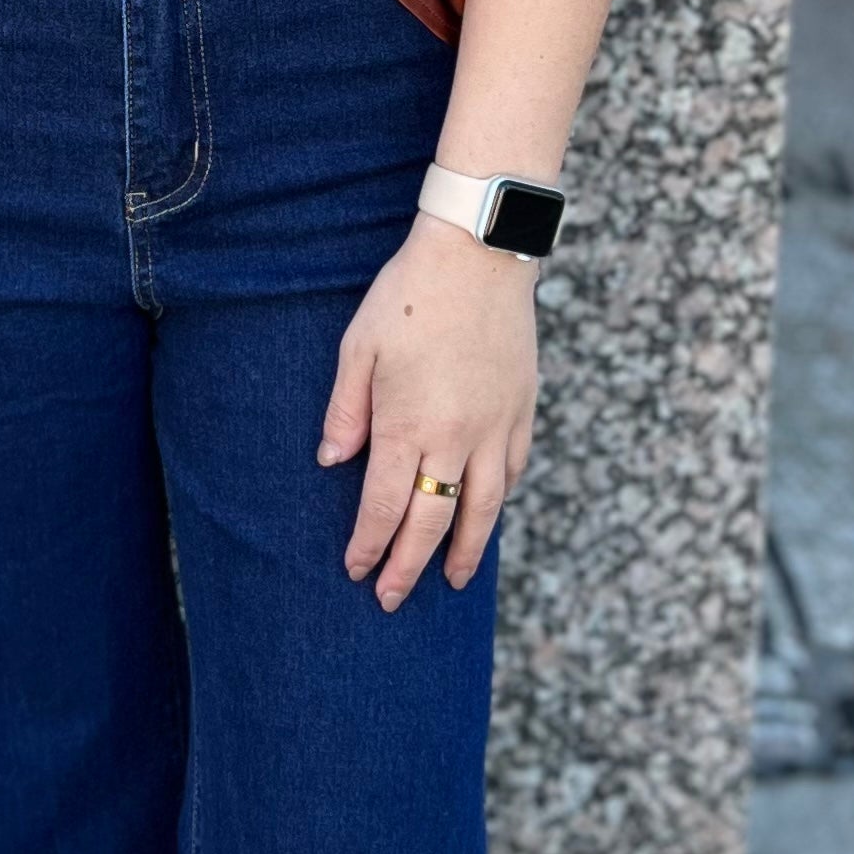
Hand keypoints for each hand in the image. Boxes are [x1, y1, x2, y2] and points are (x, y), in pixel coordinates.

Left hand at [318, 212, 537, 607]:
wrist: (478, 254)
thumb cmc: (408, 296)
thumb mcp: (358, 347)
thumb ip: (346, 411)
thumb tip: (331, 461)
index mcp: (406, 425)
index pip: (383, 507)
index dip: (369, 546)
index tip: (357, 570)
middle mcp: (454, 437)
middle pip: (432, 522)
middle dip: (409, 566)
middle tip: (392, 599)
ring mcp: (495, 427)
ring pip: (482, 509)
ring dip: (466, 551)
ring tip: (455, 580)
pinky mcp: (522, 410)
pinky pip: (513, 471)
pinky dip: (499, 501)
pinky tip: (488, 513)